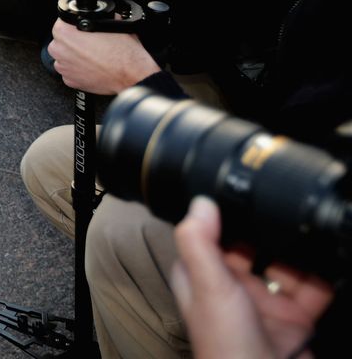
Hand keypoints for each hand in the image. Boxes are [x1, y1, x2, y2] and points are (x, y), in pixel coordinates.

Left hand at [45, 18, 159, 94]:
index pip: (61, 22)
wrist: (132, 75)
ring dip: (74, 56)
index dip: (73, 25)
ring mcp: (63, 67)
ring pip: (64, 56)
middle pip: (61, 40)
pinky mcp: (69, 81)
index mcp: (64, 32)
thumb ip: (98, 17)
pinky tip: (92, 67)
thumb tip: (97, 14)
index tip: (82, 29)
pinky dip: (78, 69)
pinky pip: (70, 71)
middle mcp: (60, 50)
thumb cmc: (123, 52)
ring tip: (92, 56)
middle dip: (73, 41)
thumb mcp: (112, 22)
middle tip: (90, 43)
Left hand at [172, 197, 333, 358]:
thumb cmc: (227, 346)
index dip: (222, 216)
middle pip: (252, 248)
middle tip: (288, 203)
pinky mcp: (294, 322)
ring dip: (300, 251)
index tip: (242, 190)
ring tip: (313, 226)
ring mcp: (265, 306)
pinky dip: (324, 277)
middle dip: (268, 230)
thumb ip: (201, 244)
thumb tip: (201, 202)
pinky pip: (313, 292)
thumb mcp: (210, 287)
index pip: (209, 237)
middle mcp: (232, 290)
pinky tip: (333, 259)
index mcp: (203, 278)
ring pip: (285, 267)